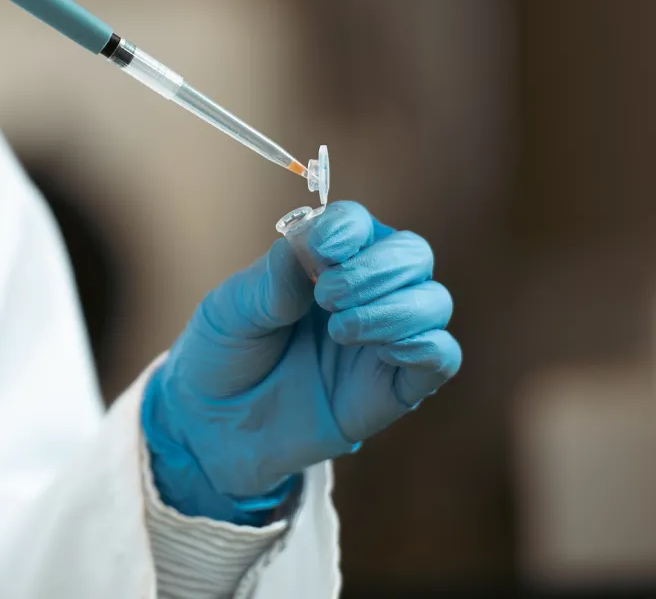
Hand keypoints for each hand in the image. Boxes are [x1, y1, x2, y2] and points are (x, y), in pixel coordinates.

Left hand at [142, 202, 460, 523]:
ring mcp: (384, 340)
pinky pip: (441, 357)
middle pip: (412, 253)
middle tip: (327, 296)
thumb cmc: (224, 358)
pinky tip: (382, 351)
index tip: (326, 246)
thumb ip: (271, 281)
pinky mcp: (395, 388)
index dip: (349, 228)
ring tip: (339, 329)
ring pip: (433, 301)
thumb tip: (310, 247)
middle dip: (377, 268)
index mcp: (324, 262)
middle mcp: (365, 293)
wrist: (214, 429)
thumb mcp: (230, 311)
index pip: (358, 224)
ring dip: (395, 308)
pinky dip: (425, 345)